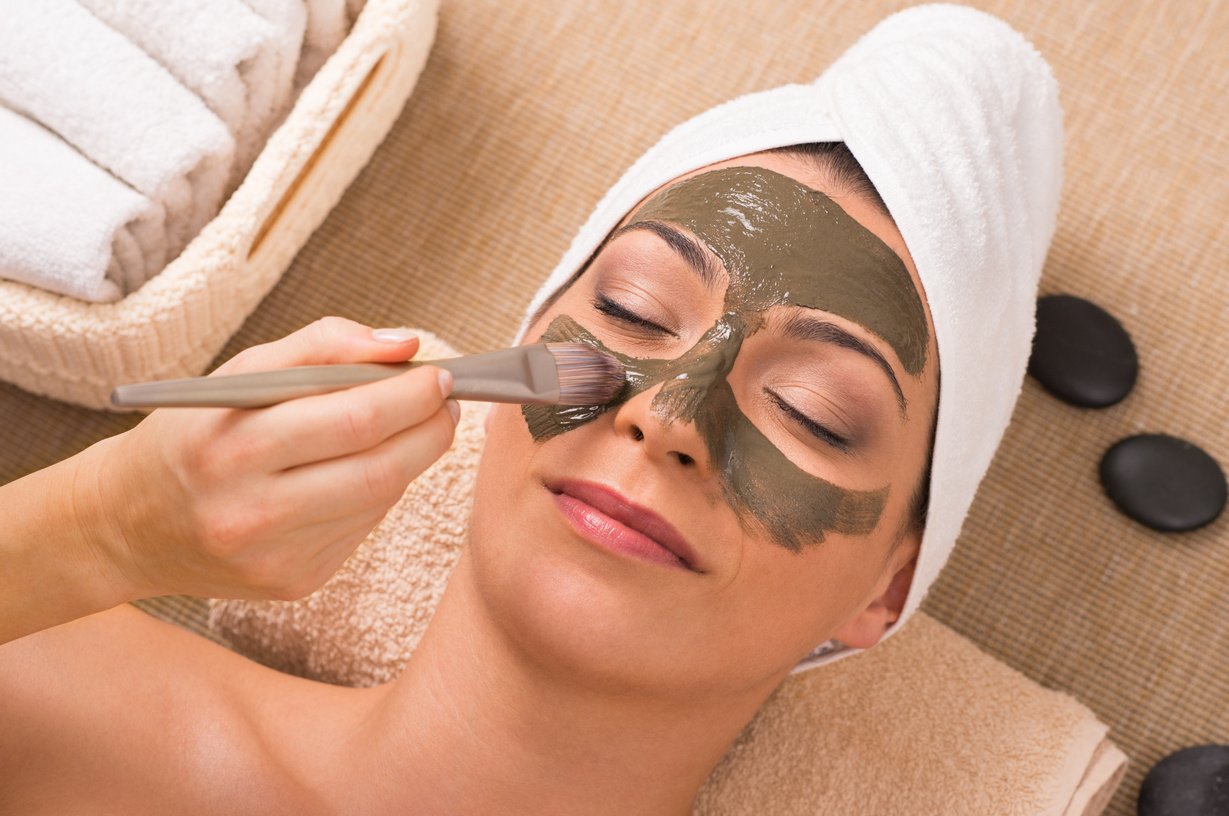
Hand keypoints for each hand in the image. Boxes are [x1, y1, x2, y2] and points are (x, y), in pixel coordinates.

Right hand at [89, 316, 458, 600]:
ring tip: (418, 427)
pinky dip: (378, 492)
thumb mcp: (240, 374)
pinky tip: (366, 469)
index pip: (353, 419)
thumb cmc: (196, 433)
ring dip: (413, 459)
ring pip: (379, 501)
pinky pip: (362, 530)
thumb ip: (324, 346)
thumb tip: (407, 344)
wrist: (129, 524)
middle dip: (430, 429)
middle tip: (448, 402)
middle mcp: (250, 511)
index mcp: (231, 446)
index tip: (440, 374)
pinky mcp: (293, 583)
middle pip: (379, 469)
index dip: (412, 396)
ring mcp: (274, 557)